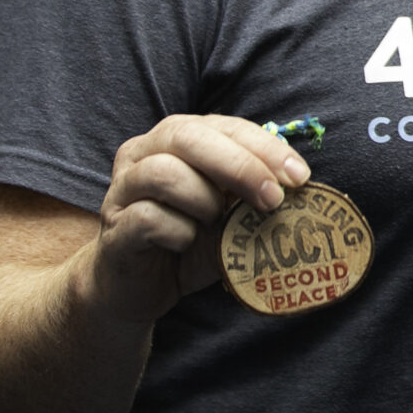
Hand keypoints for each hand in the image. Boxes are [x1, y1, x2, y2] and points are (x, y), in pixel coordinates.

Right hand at [82, 115, 310, 325]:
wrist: (137, 286)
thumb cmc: (188, 240)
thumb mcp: (230, 214)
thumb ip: (254, 195)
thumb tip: (299, 190)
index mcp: (177, 138)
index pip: (224, 126)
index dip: (264, 146)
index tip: (299, 175)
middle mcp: (144, 153)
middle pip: (188, 137)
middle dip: (240, 165)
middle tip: (273, 198)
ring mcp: (122, 189)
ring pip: (163, 173)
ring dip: (204, 200)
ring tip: (216, 223)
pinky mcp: (113, 228)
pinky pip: (148, 218)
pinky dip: (179, 232)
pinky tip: (186, 243)